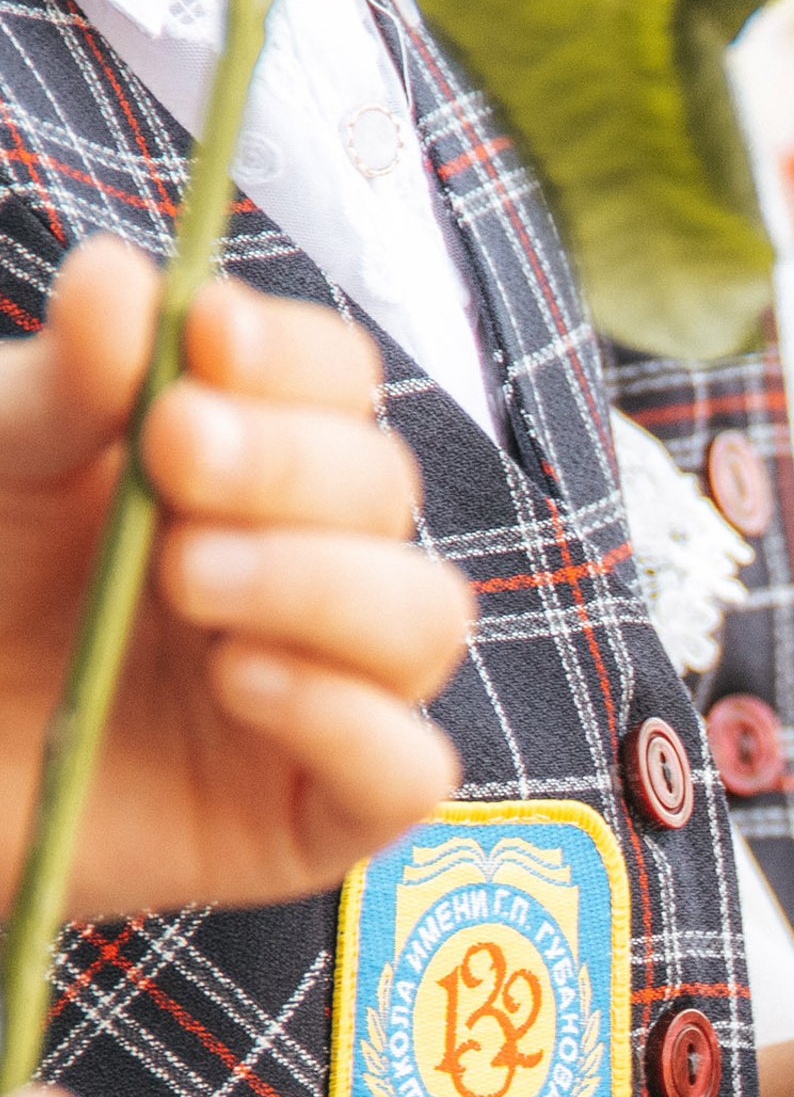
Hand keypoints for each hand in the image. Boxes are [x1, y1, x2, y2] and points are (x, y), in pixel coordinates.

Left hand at [0, 237, 471, 920]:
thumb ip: (64, 390)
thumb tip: (129, 279)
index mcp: (239, 472)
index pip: (337, 387)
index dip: (297, 359)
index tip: (209, 341)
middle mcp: (304, 575)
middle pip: (386, 492)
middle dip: (291, 467)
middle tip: (175, 461)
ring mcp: (325, 698)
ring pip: (426, 621)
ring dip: (321, 583)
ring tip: (190, 583)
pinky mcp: (318, 817)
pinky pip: (408, 769)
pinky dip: (347, 720)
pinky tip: (239, 684)